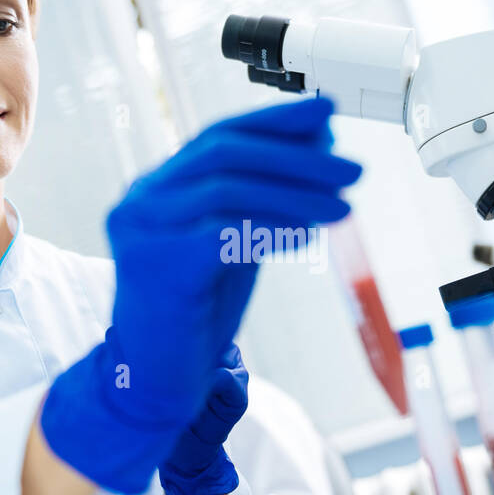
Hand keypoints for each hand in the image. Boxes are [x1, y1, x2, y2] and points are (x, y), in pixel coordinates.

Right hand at [40, 96, 359, 494]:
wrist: (153, 381)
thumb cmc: (193, 315)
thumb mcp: (231, 243)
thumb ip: (262, 200)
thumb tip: (318, 150)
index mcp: (157, 187)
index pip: (219, 136)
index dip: (276, 121)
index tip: (326, 113)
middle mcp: (142, 199)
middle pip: (226, 153)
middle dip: (297, 157)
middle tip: (351, 167)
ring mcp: (143, 229)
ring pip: (228, 188)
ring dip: (296, 193)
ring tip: (343, 206)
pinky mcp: (156, 264)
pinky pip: (223, 232)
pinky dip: (271, 227)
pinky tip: (307, 235)